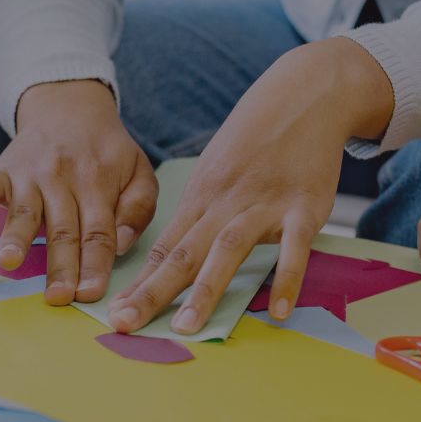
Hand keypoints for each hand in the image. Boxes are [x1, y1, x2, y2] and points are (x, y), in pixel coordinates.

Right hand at [0, 80, 157, 304]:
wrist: (71, 106)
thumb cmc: (106, 150)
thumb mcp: (139, 172)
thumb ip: (138, 208)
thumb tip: (121, 244)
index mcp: (99, 186)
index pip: (98, 233)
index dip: (94, 265)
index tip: (90, 293)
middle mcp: (65, 181)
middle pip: (63, 231)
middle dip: (60, 266)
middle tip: (57, 296)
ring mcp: (33, 176)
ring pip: (25, 213)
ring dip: (16, 236)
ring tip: (8, 260)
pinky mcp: (7, 169)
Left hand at [108, 39, 391, 334]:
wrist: (306, 94)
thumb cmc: (258, 137)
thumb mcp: (217, 168)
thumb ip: (200, 212)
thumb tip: (173, 253)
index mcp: (201, 196)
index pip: (163, 247)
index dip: (138, 282)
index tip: (114, 313)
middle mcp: (225, 202)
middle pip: (182, 253)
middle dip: (151, 292)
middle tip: (124, 323)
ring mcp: (264, 204)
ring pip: (227, 250)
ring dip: (205, 290)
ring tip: (187, 327)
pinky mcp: (304, 207)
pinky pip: (294, 248)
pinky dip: (287, 279)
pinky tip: (281, 311)